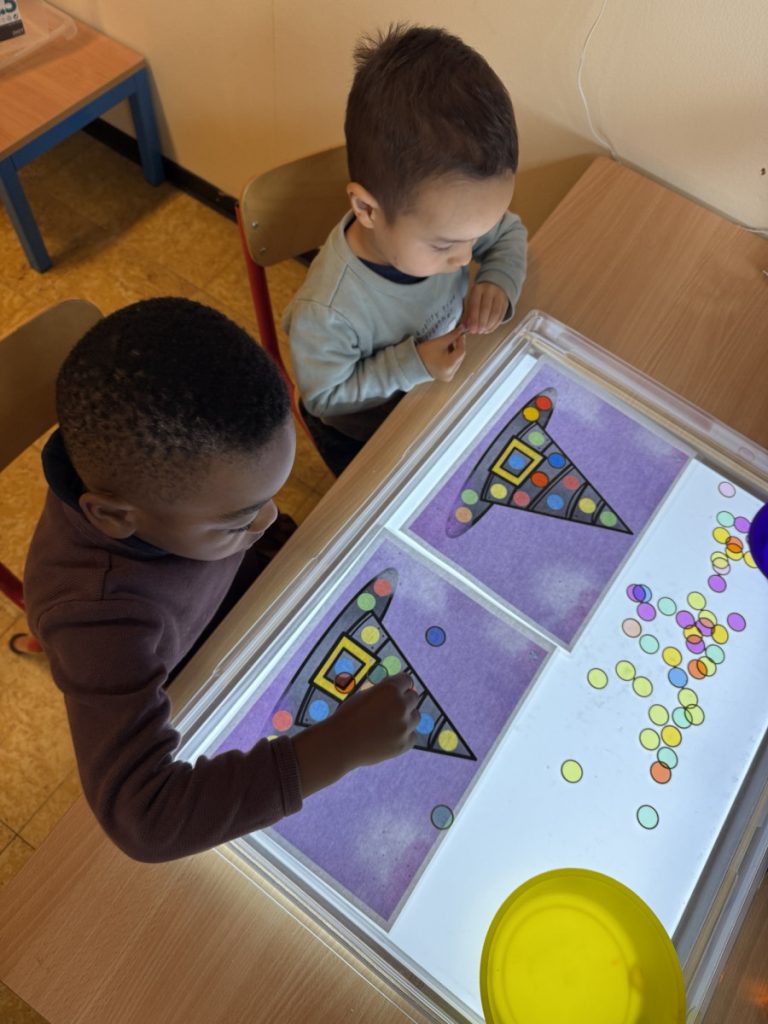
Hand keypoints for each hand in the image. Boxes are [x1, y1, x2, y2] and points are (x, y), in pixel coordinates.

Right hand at [292, 673, 419, 795]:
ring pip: (415, 717)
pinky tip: (390, 736)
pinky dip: (405, 736)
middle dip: (404, 701)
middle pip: (414, 698)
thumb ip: (383, 692)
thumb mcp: (364, 695)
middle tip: (390, 709)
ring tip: (389, 723)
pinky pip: (412, 735)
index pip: (407, 680)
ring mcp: (404, 726)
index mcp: (390, 689)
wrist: (341, 743)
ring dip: (406, 718)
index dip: (400, 686)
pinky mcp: (405, 744)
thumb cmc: (349, 716)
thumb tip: (399, 690)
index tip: (396, 691)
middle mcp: (401, 705)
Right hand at [417, 326, 466, 381]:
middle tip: (453, 338)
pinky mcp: (446, 377)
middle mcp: (450, 373)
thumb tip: (461, 329)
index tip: (460, 333)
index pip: (461, 351)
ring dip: (454, 352)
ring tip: (446, 346)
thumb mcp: (439, 342)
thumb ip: (452, 336)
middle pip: (460, 356)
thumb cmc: (423, 354)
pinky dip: (451, 358)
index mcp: (449, 365)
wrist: (412, 364)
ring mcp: (448, 376)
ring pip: (457, 361)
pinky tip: (444, 354)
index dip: (461, 341)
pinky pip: (453, 366)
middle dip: (457, 346)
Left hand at [463, 282, 508, 334]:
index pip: (475, 305)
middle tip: (478, 331)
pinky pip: (501, 316)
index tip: (472, 329)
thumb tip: (464, 327)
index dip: (473, 319)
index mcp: (478, 289)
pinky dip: (495, 325)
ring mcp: (499, 296)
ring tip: (483, 331)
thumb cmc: (479, 296)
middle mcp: (489, 291)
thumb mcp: (471, 301)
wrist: (494, 286)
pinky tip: (489, 328)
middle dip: (481, 323)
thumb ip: (467, 315)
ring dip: (489, 325)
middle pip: (486, 309)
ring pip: (495, 313)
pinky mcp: (505, 303)